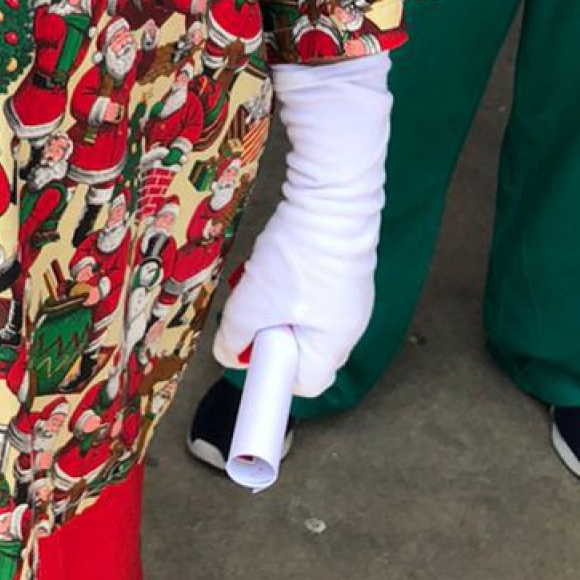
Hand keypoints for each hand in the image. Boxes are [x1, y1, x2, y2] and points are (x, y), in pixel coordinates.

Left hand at [211, 52, 390, 398]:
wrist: (331, 195)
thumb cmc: (299, 256)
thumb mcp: (253, 302)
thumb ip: (235, 336)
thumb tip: (229, 353)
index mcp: (335, 344)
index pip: (304, 384)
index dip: (272, 373)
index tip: (248, 349)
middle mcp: (350, 324)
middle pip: (300, 348)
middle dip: (268, 329)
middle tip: (251, 304)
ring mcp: (348, 294)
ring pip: (299, 314)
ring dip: (272, 298)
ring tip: (260, 273)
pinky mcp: (341, 266)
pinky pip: (307, 288)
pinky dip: (285, 277)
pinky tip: (274, 255)